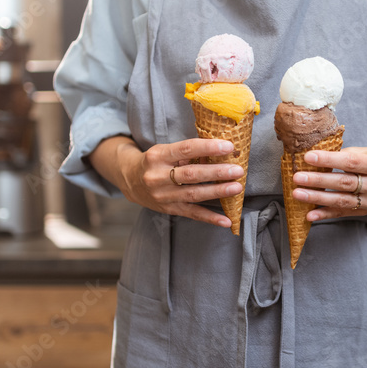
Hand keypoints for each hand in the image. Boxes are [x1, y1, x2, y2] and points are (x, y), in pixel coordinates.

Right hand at [117, 138, 243, 227]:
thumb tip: (220, 151)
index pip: (186, 149)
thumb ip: (188, 152)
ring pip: (193, 194)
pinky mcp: (169, 209)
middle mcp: (158, 177)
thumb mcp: (165, 151)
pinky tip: (226, 221)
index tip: (229, 146)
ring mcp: (163, 196)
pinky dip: (210, 218)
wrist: (129, 180)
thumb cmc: (155, 162)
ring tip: (236, 188)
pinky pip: (192, 214)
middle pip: (191, 174)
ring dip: (217, 192)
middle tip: (237, 170)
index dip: (208, 148)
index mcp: (158, 156)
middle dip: (217, 172)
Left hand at [291, 147, 366, 221]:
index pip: (352, 162)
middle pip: (345, 183)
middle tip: (297, 177)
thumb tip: (321, 156)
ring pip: (342, 200)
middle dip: (319, 181)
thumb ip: (350, 154)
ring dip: (317, 198)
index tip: (308, 157)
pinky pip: (343, 214)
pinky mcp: (366, 212)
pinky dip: (325, 215)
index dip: (329, 160)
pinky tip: (310, 215)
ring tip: (298, 194)